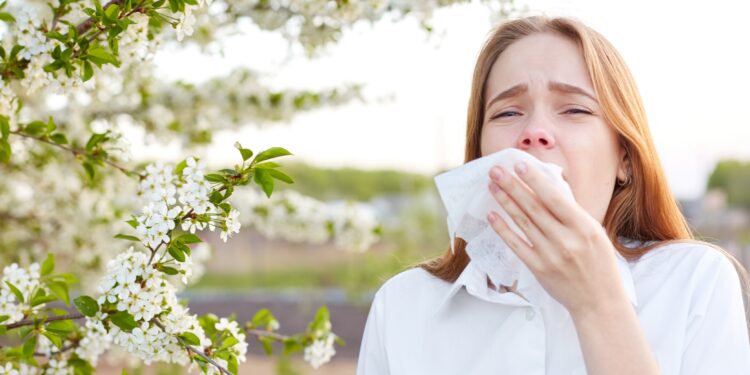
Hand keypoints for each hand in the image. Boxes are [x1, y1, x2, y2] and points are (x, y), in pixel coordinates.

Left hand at [485, 161, 627, 316]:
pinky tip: (492, 215)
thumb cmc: (598, 263)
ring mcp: (551, 255)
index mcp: (584, 227)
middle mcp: (566, 240)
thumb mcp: (594, 233)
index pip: (555, 198)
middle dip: (513, 186)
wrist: (599, 301)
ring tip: (492, 186)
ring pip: (523, 223)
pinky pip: (516, 245)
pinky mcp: (538, 268)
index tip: (519, 165)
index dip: (535, 181)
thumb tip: (547, 188)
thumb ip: (572, 213)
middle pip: (534, 207)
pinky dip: (503, 229)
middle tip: (496, 170)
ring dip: (505, 202)